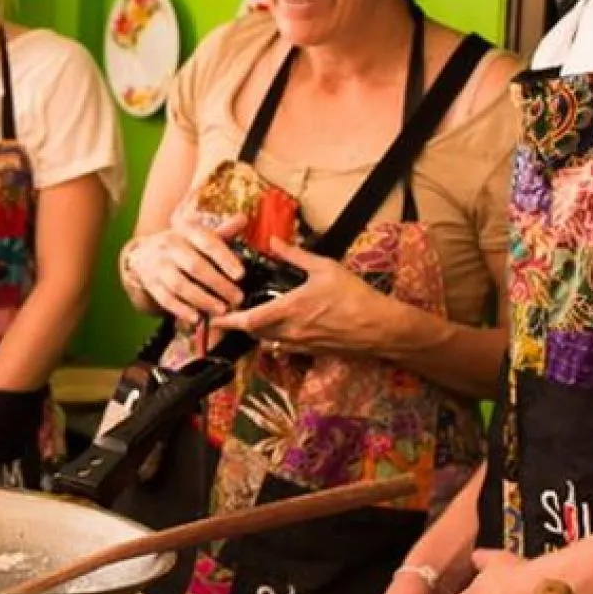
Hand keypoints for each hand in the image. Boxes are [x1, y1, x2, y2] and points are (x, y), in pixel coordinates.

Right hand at [122, 214, 248, 327]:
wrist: (143, 254)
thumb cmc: (182, 245)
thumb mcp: (198, 235)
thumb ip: (222, 232)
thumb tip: (244, 219)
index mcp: (186, 231)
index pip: (207, 242)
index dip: (224, 258)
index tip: (240, 274)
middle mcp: (170, 245)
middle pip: (195, 266)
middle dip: (218, 284)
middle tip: (237, 298)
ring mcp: (158, 265)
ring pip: (180, 285)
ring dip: (202, 300)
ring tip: (221, 310)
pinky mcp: (151, 284)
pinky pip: (166, 299)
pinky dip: (182, 310)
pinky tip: (196, 318)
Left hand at [210, 238, 406, 356]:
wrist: (379, 328)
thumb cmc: (354, 296)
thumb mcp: (324, 267)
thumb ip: (295, 255)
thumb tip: (274, 241)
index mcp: (289, 309)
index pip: (249, 320)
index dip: (228, 320)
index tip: (213, 316)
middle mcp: (290, 331)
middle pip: (253, 332)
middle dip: (239, 324)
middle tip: (228, 312)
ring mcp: (300, 345)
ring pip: (267, 340)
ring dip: (256, 331)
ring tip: (249, 317)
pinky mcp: (311, 352)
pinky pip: (283, 347)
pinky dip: (273, 337)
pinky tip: (278, 325)